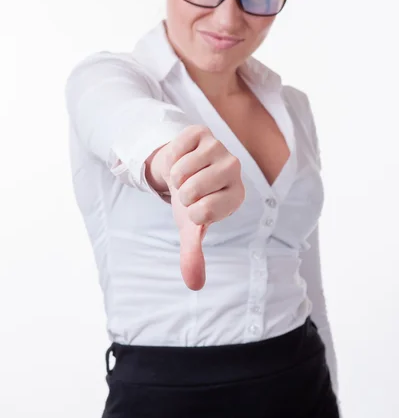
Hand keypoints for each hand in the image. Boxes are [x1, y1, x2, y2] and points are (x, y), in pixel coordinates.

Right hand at [162, 125, 244, 290]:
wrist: (180, 168)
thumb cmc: (190, 200)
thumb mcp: (190, 226)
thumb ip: (193, 253)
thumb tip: (194, 285)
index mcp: (236, 196)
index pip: (203, 212)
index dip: (190, 211)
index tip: (196, 206)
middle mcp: (234, 170)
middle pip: (192, 190)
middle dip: (181, 193)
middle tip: (189, 189)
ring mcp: (219, 148)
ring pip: (183, 170)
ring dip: (175, 175)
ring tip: (185, 174)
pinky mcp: (202, 133)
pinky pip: (176, 149)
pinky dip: (171, 156)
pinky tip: (182, 157)